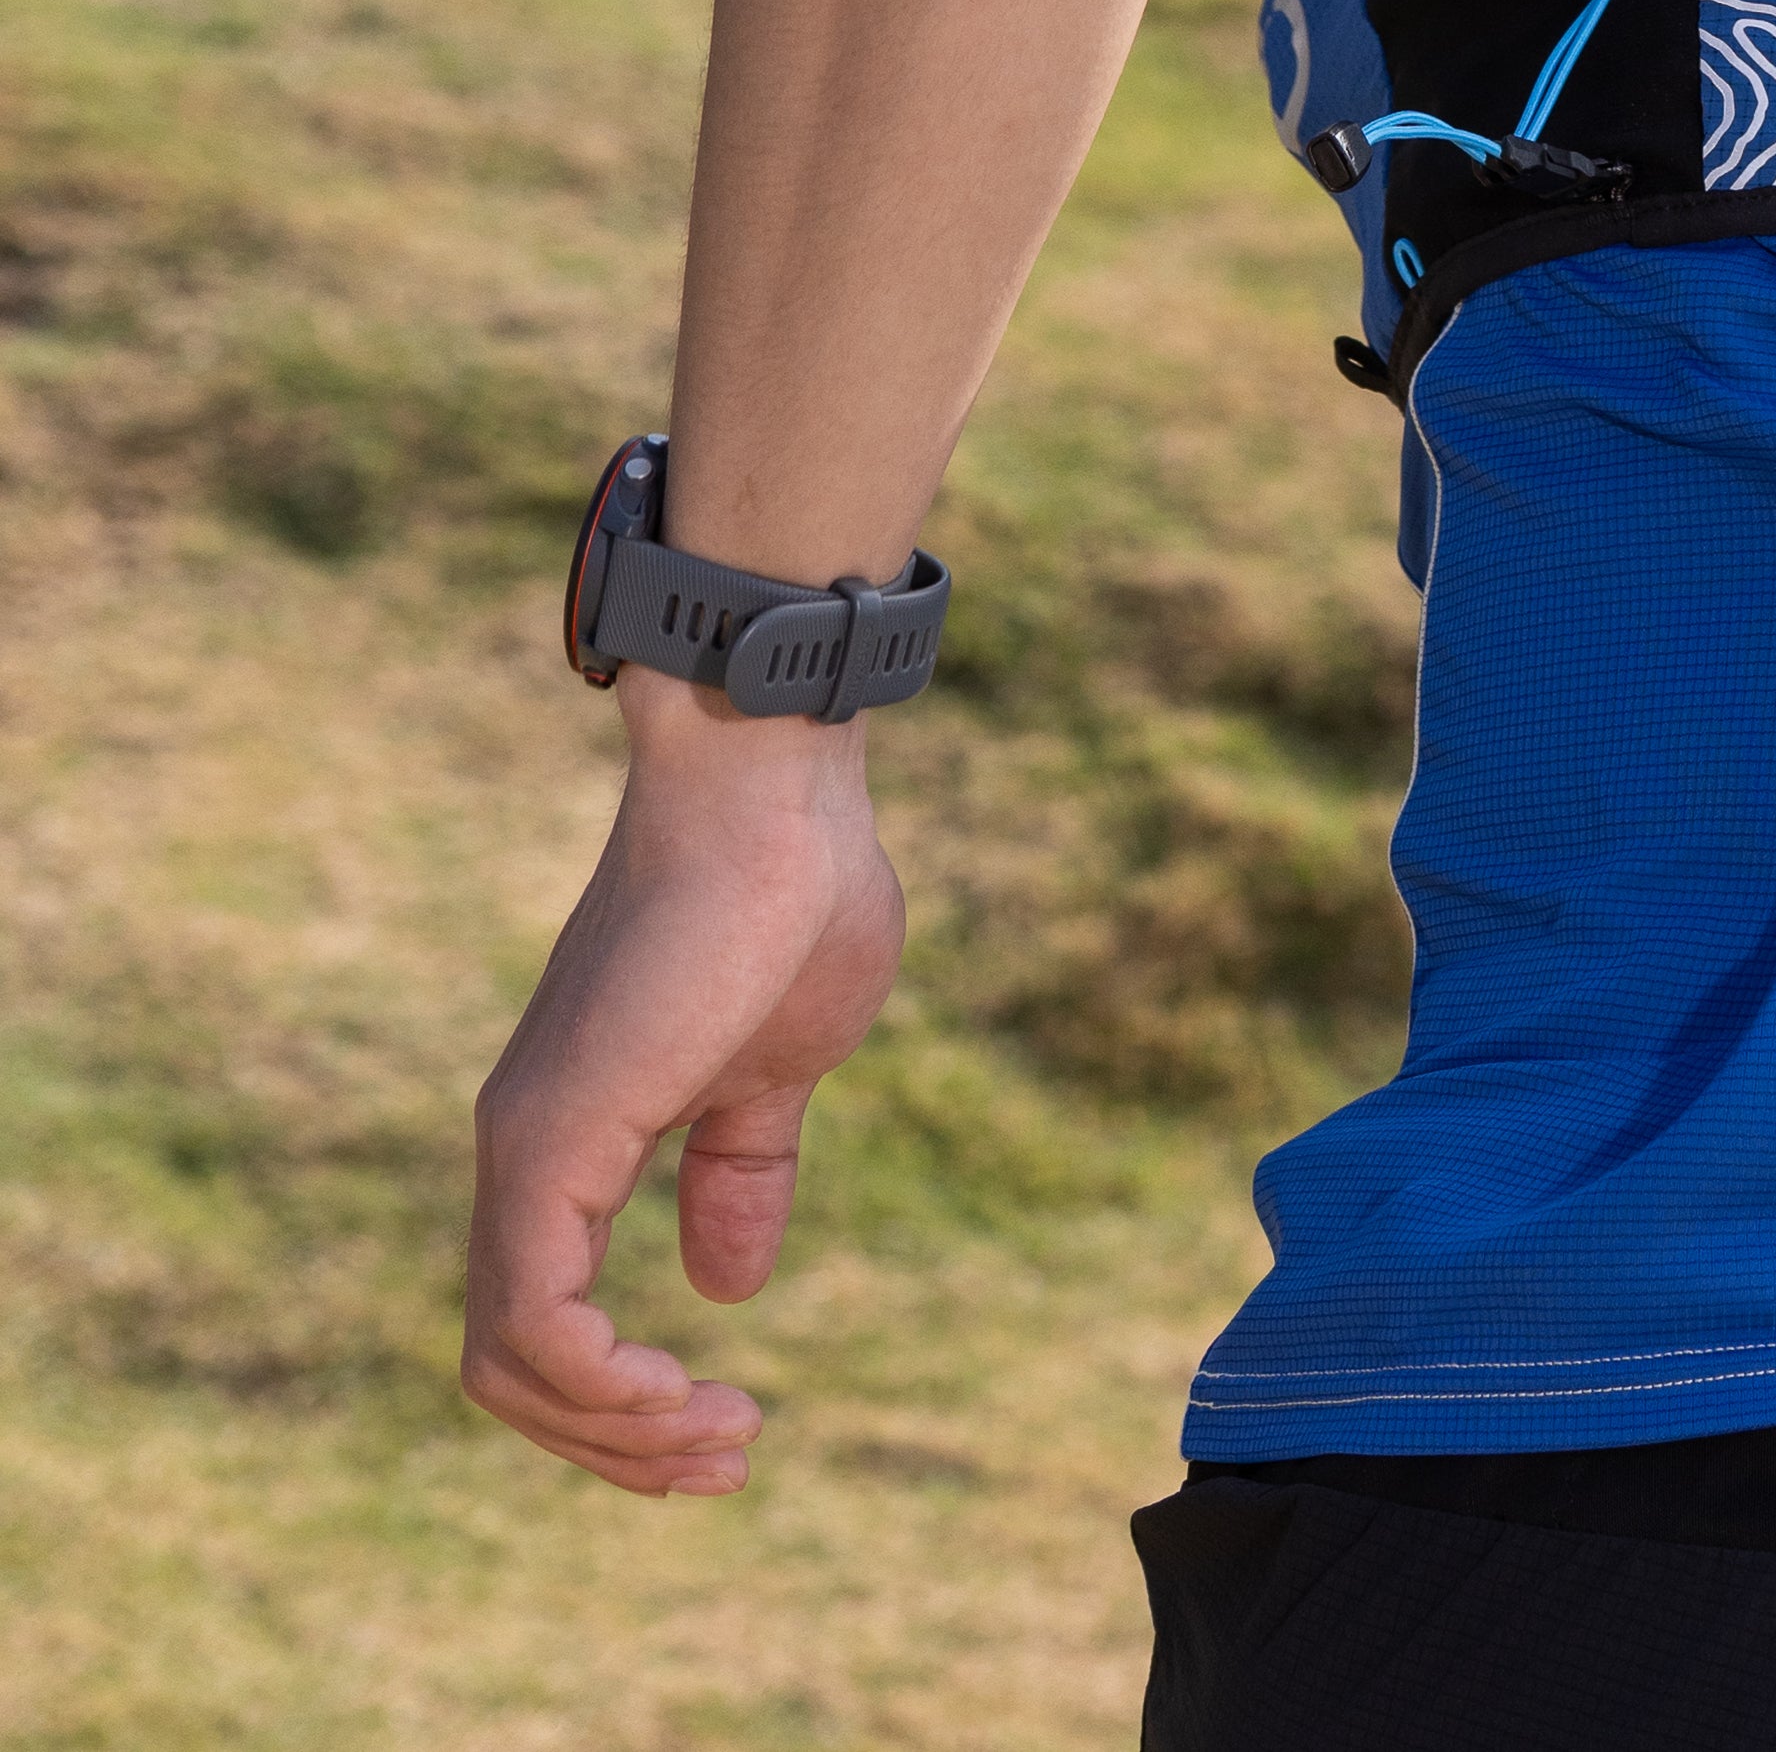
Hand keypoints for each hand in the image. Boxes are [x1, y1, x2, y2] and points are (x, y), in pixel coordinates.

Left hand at [462, 677, 908, 1495]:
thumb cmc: (795, 896)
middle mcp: (524, 1152)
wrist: (774, 787)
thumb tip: (725, 1281)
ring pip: (509, 1365)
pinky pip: (529, 1323)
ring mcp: (526, 1147)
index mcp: (576, 1135)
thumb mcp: (782, 1066)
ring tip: (725, 1434)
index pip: (547, 1321)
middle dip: (620, 1445)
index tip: (735, 1425)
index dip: (625, 1402)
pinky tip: (685, 1380)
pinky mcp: (550, 1139)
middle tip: (730, 1459)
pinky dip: (597, 1386)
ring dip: (617, 1432)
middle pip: (513, 1369)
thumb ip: (743, 1167)